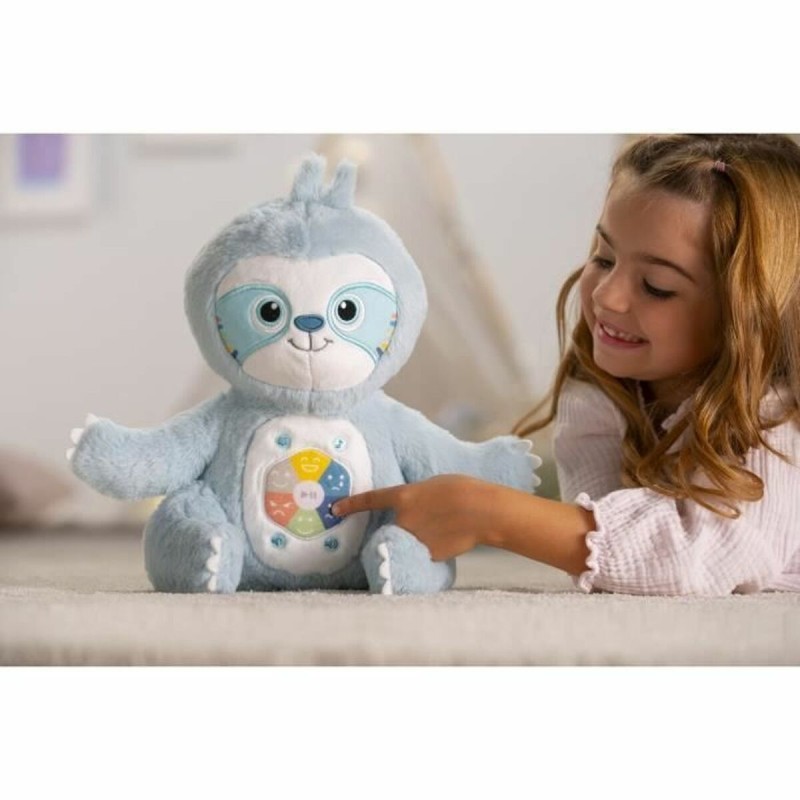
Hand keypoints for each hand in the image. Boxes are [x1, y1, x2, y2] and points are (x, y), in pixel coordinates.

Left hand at [333, 474, 500, 560]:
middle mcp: (401, 519)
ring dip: (420, 535)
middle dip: (406, 523)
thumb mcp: (432, 485)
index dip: (350, 505)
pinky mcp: (426, 554)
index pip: (369, 500)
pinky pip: (422, 551)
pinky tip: (450, 538)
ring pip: (407, 539)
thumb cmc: (461, 489)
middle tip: (434, 516)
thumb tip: (410, 507)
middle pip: (392, 525)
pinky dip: (432, 547)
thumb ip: (416, 497)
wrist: (480, 511)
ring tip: (446, 526)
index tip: (335, 509)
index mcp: (403, 496)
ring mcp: (412, 538)